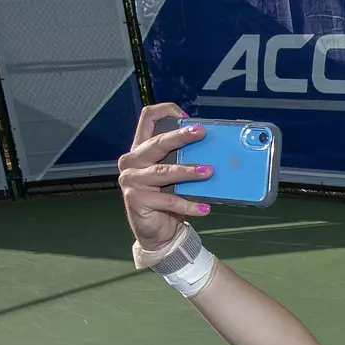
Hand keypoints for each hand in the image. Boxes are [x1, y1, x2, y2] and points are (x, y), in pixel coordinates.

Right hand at [118, 103, 212, 250]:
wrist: (158, 233)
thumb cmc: (168, 201)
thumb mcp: (175, 177)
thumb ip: (182, 161)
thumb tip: (212, 150)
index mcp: (141, 149)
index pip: (147, 119)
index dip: (165, 112)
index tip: (186, 116)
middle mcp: (132, 161)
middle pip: (157, 143)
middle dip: (181, 137)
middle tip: (201, 133)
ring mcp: (131, 180)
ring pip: (164, 172)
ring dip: (189, 171)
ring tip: (209, 171)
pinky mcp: (136, 199)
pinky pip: (168, 200)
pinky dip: (188, 204)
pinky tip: (204, 207)